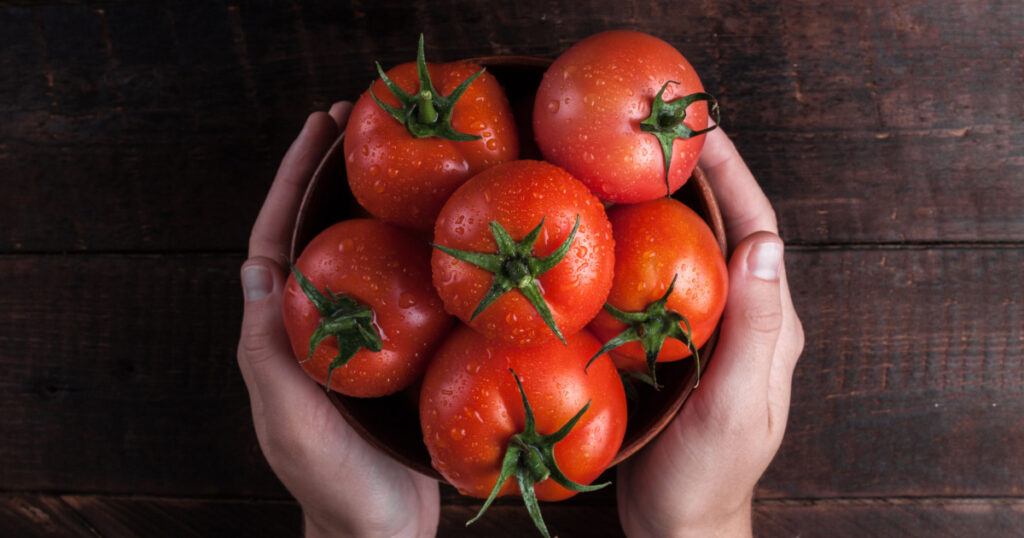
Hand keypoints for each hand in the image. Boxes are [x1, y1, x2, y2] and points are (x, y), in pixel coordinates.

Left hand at [237, 103, 439, 537]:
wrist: (380, 528)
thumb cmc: (332, 482)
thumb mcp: (290, 419)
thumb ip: (268, 352)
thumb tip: (256, 268)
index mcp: (281, 332)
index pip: (277, 239)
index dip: (293, 181)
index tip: (318, 129)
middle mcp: (315, 323)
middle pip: (320, 232)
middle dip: (334, 174)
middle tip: (363, 120)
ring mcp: (357, 335)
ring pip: (362, 254)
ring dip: (376, 202)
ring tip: (405, 157)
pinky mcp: (396, 351)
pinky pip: (402, 288)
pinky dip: (416, 250)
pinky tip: (445, 230)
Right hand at [616, 128, 804, 536]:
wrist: (680, 521)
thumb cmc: (706, 474)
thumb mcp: (734, 405)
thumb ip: (753, 330)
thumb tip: (764, 244)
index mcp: (769, 325)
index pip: (758, 231)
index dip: (733, 176)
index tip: (703, 129)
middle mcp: (745, 318)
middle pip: (728, 229)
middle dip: (702, 176)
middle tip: (660, 132)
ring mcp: (711, 331)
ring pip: (695, 251)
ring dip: (672, 204)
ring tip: (633, 165)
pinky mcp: (677, 345)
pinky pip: (664, 281)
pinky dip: (644, 246)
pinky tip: (613, 233)